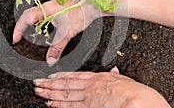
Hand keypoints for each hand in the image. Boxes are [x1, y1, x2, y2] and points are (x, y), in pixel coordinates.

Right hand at [13, 0, 101, 65]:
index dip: (18, 29)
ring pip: (35, 14)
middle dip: (21, 26)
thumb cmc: (80, 12)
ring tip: (29, 33)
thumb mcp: (67, 33)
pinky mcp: (58, 8)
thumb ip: (57, 48)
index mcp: (44, 10)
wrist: (92, 3)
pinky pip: (43, 14)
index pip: (25, 19)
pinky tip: (45, 28)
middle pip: (27, 15)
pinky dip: (39, 22)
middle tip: (19, 36)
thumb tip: (50, 59)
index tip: (16, 39)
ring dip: (30, 23)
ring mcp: (52, 6)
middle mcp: (47, 7)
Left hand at [34, 67, 170, 107]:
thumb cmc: (133, 91)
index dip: (61, 75)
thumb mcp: (124, 79)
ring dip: (50, 93)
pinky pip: (70, 105)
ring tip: (38, 91)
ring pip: (64, 93)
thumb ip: (116, 75)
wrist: (136, 100)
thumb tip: (114, 70)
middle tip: (37, 83)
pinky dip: (58, 104)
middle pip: (65, 84)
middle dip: (50, 84)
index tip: (52, 76)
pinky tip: (50, 103)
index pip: (75, 76)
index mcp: (97, 78)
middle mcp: (89, 86)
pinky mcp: (88, 106)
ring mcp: (87, 97)